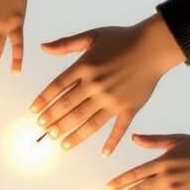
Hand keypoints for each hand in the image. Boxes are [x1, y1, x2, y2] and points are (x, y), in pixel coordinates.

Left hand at [30, 15, 182, 154]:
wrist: (154, 45)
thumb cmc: (122, 39)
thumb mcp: (91, 36)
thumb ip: (66, 44)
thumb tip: (43, 47)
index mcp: (84, 67)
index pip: (57, 87)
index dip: (44, 101)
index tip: (34, 112)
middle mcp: (96, 85)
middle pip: (69, 108)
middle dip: (53, 121)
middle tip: (43, 131)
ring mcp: (112, 99)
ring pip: (88, 122)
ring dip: (73, 135)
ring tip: (61, 144)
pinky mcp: (129, 107)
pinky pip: (119, 128)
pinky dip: (112, 142)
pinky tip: (104, 153)